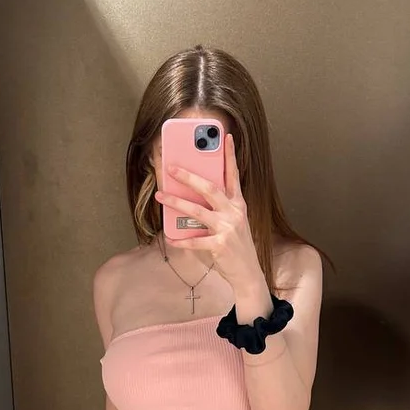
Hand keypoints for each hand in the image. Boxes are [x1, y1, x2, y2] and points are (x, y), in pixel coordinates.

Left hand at [155, 133, 265, 295]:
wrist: (248, 273)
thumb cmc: (236, 245)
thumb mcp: (233, 222)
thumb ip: (219, 207)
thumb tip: (193, 194)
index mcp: (238, 204)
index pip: (233, 175)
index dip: (230, 155)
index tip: (225, 137)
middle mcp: (234, 213)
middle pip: (210, 188)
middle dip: (189, 176)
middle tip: (172, 167)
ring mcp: (228, 229)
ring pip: (198, 211)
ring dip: (177, 202)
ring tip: (161, 196)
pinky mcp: (220, 245)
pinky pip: (195, 240)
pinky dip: (180, 240)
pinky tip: (169, 238)